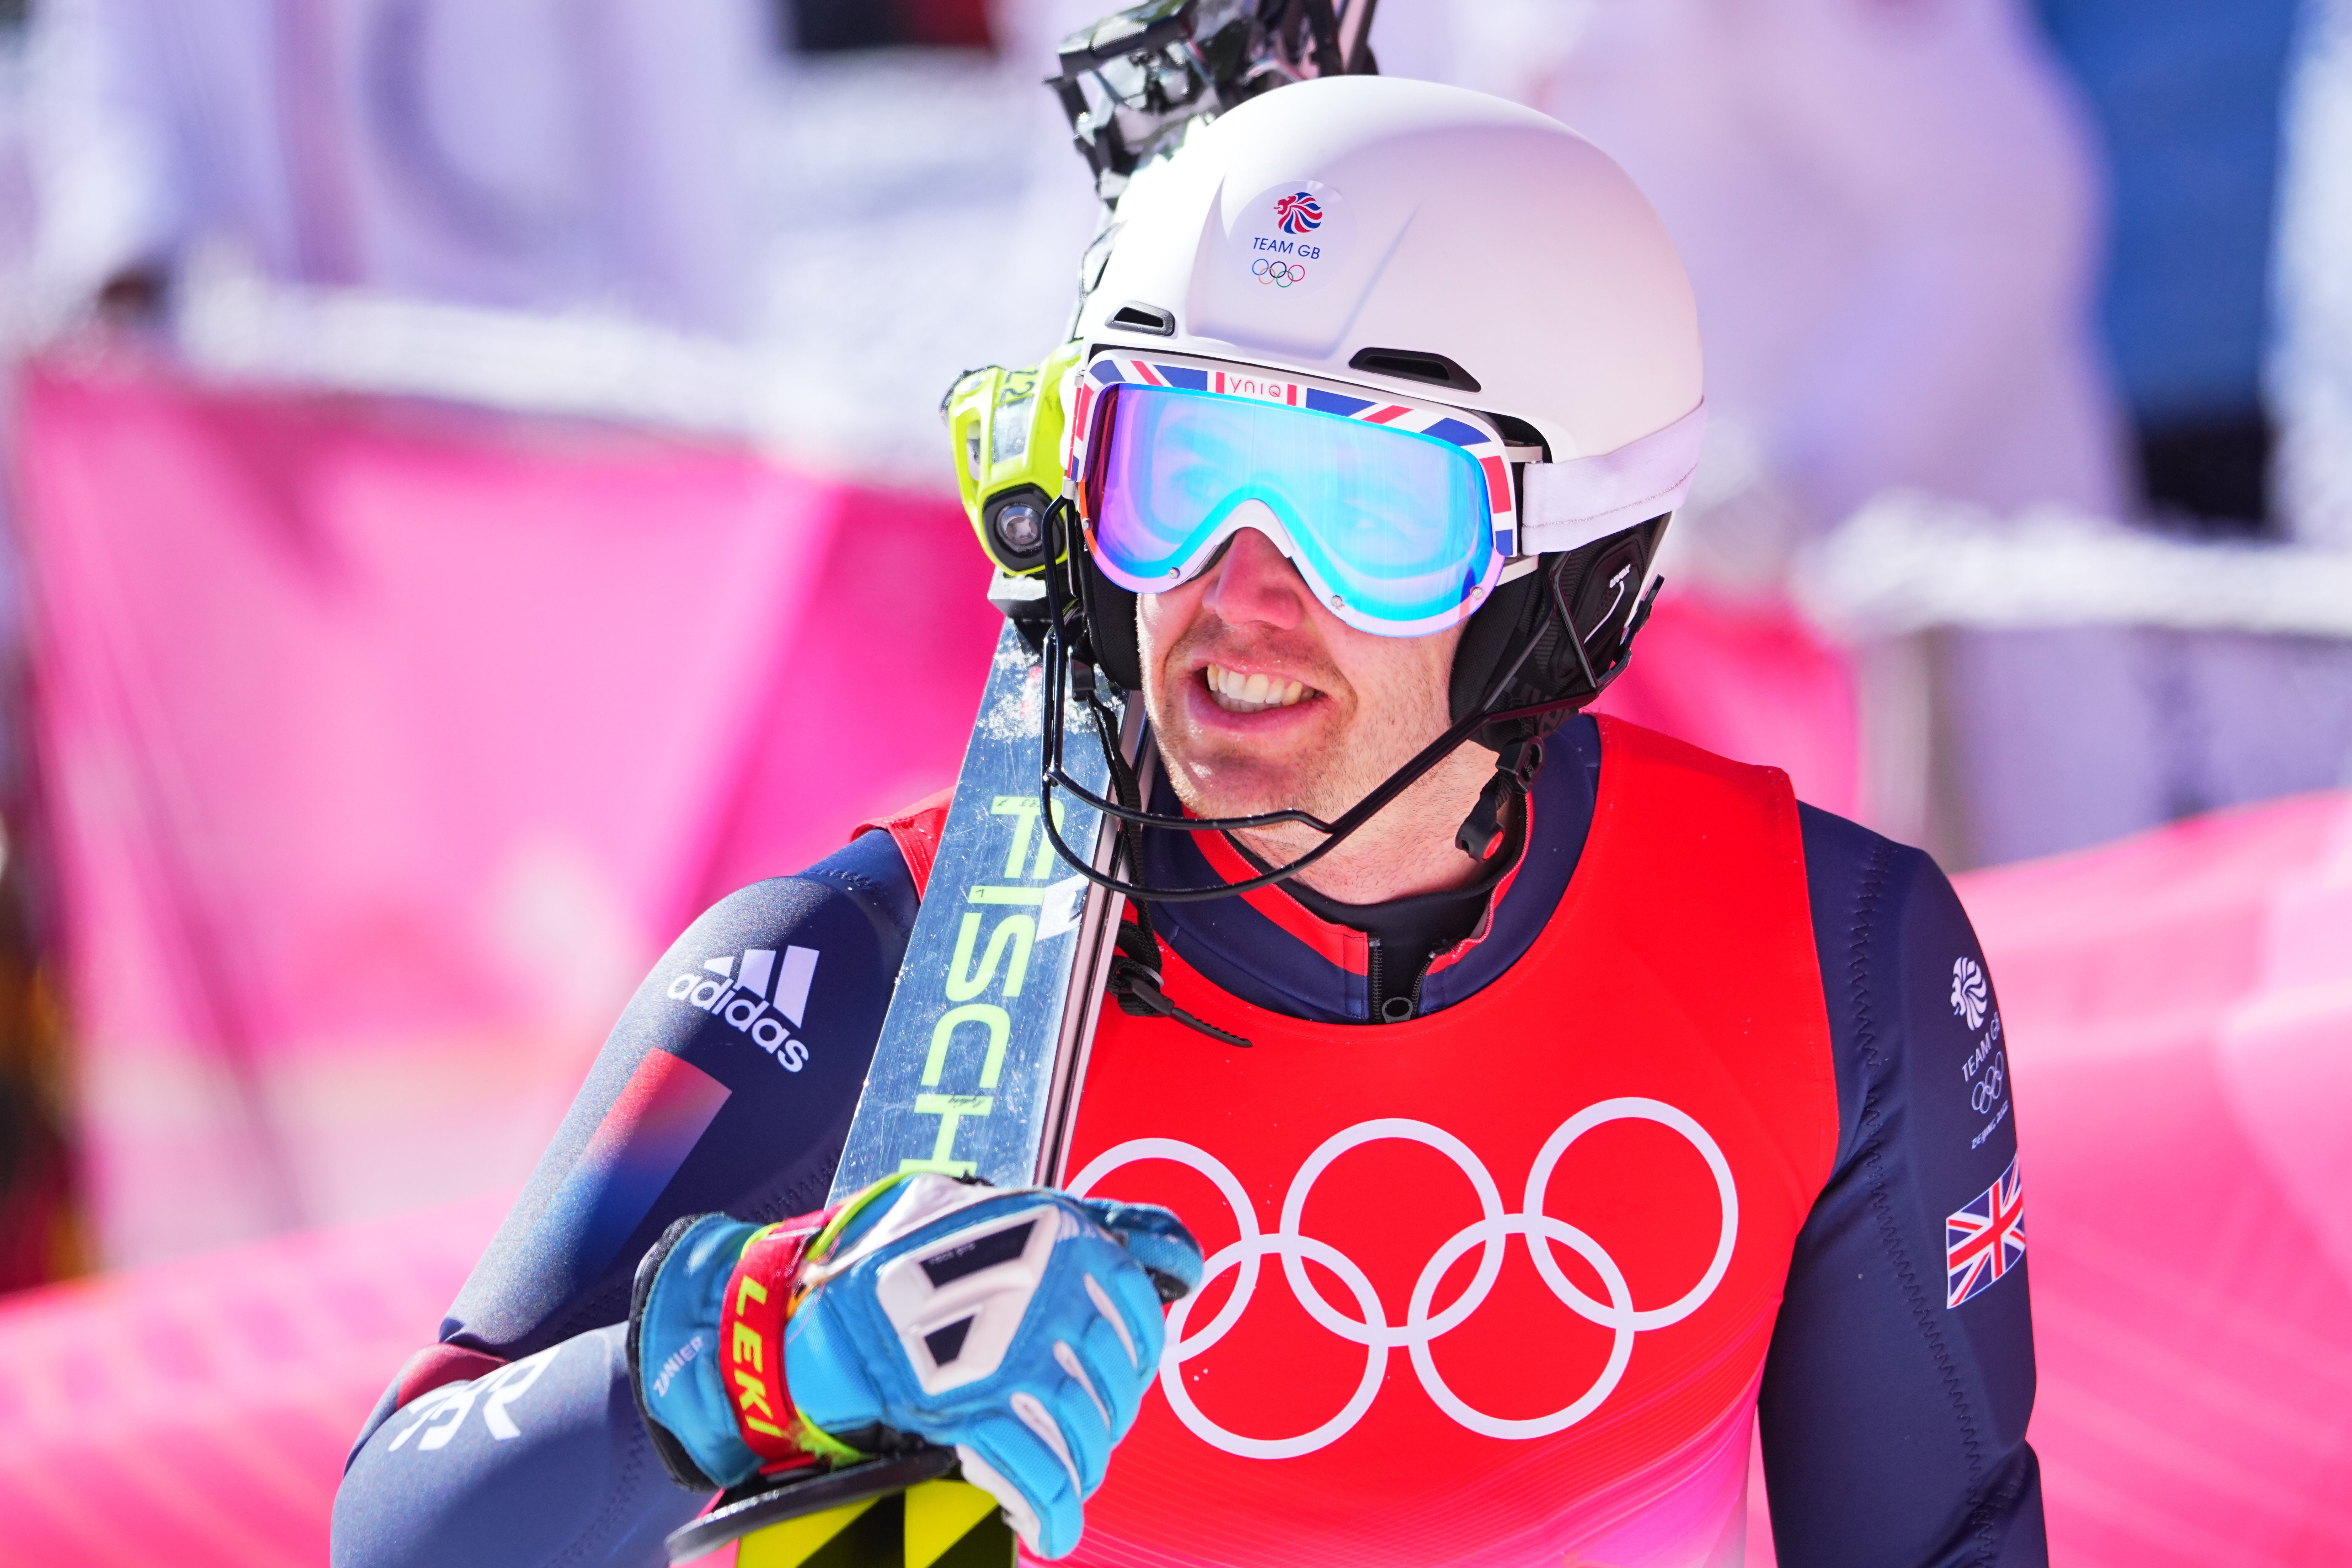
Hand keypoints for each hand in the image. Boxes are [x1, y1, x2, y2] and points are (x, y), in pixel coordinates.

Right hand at [787, 1175, 1199, 1558]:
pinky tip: (1049, 1531)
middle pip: (1114, 1383)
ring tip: (1062, 1485)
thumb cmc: (921, 1251)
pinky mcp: (976, 1408)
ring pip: (1082, 1434)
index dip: (1136, 1355)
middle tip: (1078, 1434)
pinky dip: (1050, 1513)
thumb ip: (1105, 1228)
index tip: (1119, 1376)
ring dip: (1078, 1471)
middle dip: (1102, 1420)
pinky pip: (1038, 1475)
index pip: (1141, 1312)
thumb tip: (1184, 1259)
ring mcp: (1016, 1352)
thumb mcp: (1017, 1211)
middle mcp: (1054, 1290)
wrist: (828, 1299)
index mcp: (1068, 1236)